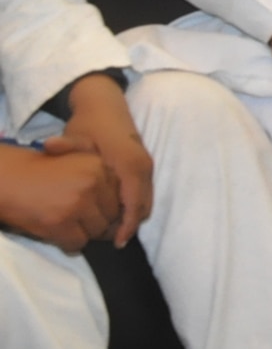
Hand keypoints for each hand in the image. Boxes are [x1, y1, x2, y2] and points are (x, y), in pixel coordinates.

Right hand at [0, 143, 121, 253]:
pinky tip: (56, 233)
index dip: (106, 207)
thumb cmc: (42, 173)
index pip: (120, 197)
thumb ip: (102, 179)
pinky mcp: (60, 222)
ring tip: (65, 223)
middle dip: (96, 222)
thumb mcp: (77, 162)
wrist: (8, 179)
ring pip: (96, 232)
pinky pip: (77, 244)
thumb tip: (126, 211)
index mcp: (99, 166)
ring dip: (83, 233)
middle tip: (76, 218)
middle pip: (111, 216)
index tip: (92, 208)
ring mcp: (77, 203)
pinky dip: (68, 244)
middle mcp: (92, 183)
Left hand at [58, 74, 151, 246]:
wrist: (105, 105)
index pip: (134, 204)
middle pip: (144, 206)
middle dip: (130, 226)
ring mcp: (146, 165)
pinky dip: (134, 206)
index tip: (115, 243)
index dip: (127, 226)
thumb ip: (66, 146)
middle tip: (109, 241)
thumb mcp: (75, 135)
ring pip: (146, 201)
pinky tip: (115, 213)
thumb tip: (48, 145)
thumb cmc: (89, 124)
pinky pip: (145, 193)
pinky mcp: (144, 165)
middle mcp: (143, 166)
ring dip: (132, 217)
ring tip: (111, 231)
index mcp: (129, 164)